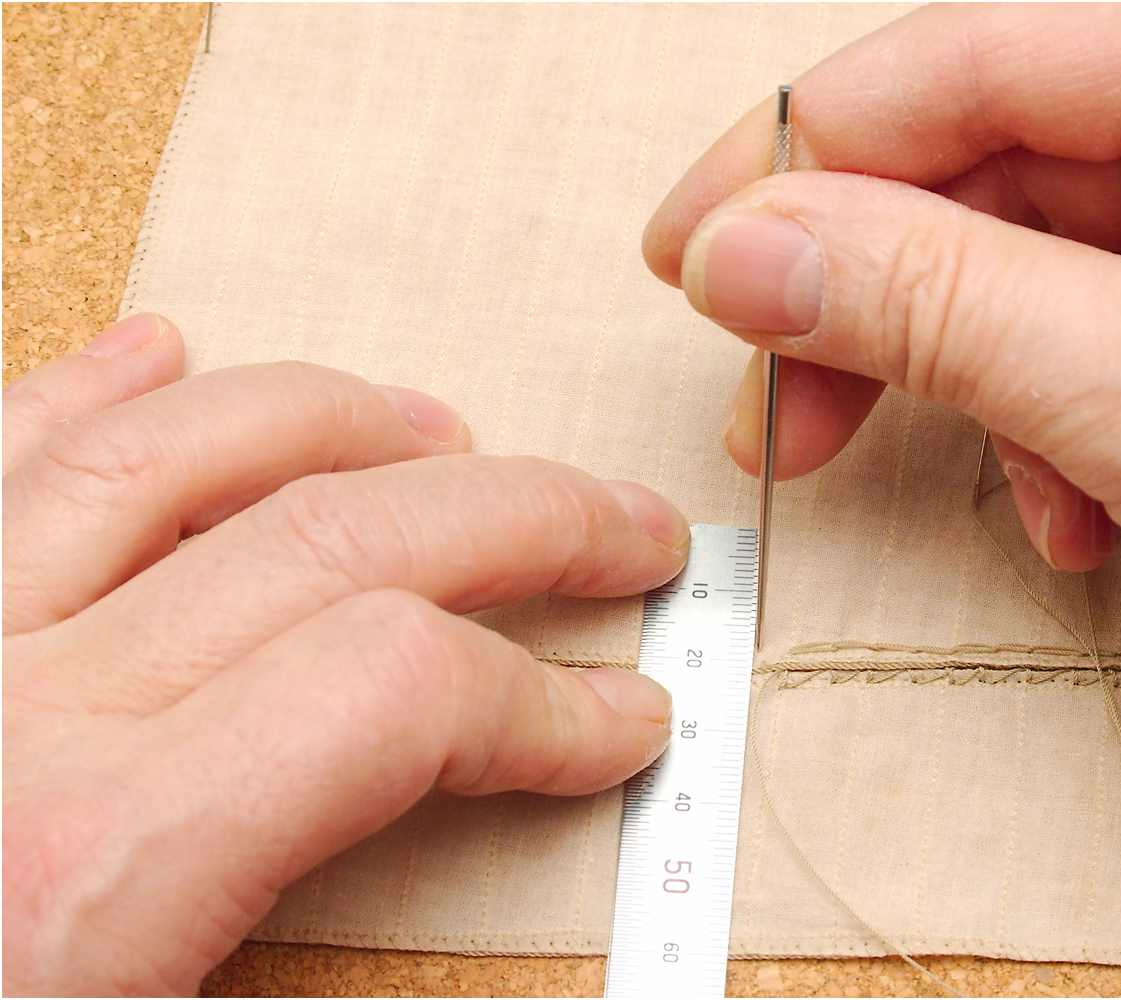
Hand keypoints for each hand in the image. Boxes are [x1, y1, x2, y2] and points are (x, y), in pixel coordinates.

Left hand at [2, 314, 689, 994]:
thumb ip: (306, 989)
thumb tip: (511, 985)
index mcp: (95, 869)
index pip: (399, 696)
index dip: (551, 704)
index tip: (630, 719)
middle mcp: (14, 717)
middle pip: (334, 537)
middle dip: (522, 522)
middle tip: (628, 532)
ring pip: (163, 457)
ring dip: (334, 419)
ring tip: (443, 428)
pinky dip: (82, 387)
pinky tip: (161, 344)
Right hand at [644, 6, 1120, 793]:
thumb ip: (939, 303)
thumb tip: (746, 249)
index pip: (989, 50)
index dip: (809, 151)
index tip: (691, 249)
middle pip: (1007, 156)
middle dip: (883, 293)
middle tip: (778, 398)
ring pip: (1050, 255)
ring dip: (976, 378)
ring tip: (986, 490)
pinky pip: (1114, 327)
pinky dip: (1061, 421)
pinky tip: (1081, 514)